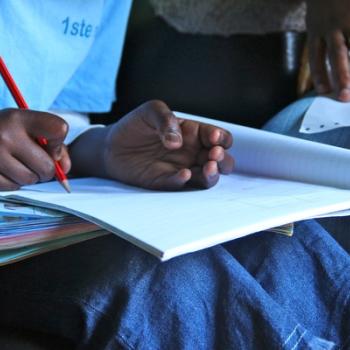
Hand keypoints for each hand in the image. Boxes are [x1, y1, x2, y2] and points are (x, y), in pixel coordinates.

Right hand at [0, 109, 69, 189]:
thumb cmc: (9, 132)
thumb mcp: (29, 128)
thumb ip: (56, 145)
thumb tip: (64, 170)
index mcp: (20, 118)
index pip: (58, 129)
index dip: (59, 143)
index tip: (50, 145)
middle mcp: (5, 134)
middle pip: (46, 165)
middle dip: (46, 169)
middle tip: (37, 162)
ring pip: (30, 179)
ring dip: (30, 177)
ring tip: (19, 164)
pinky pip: (13, 186)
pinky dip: (14, 182)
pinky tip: (6, 170)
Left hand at [70, 100, 233, 189]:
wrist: (111, 146)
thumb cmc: (135, 126)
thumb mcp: (150, 111)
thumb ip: (166, 120)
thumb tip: (177, 142)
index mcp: (193, 133)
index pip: (218, 137)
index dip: (221, 138)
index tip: (213, 137)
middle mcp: (192, 153)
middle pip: (221, 161)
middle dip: (223, 159)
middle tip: (214, 155)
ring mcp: (181, 168)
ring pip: (208, 177)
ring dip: (212, 175)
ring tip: (208, 168)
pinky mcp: (167, 182)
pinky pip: (183, 185)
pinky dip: (185, 181)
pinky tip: (183, 174)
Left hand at [306, 0, 349, 100]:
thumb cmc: (324, 2)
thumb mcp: (315, 19)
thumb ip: (319, 39)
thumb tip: (329, 64)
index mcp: (315, 30)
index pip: (316, 57)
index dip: (319, 75)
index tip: (323, 92)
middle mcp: (330, 26)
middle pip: (336, 55)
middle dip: (341, 77)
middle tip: (344, 96)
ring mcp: (347, 18)